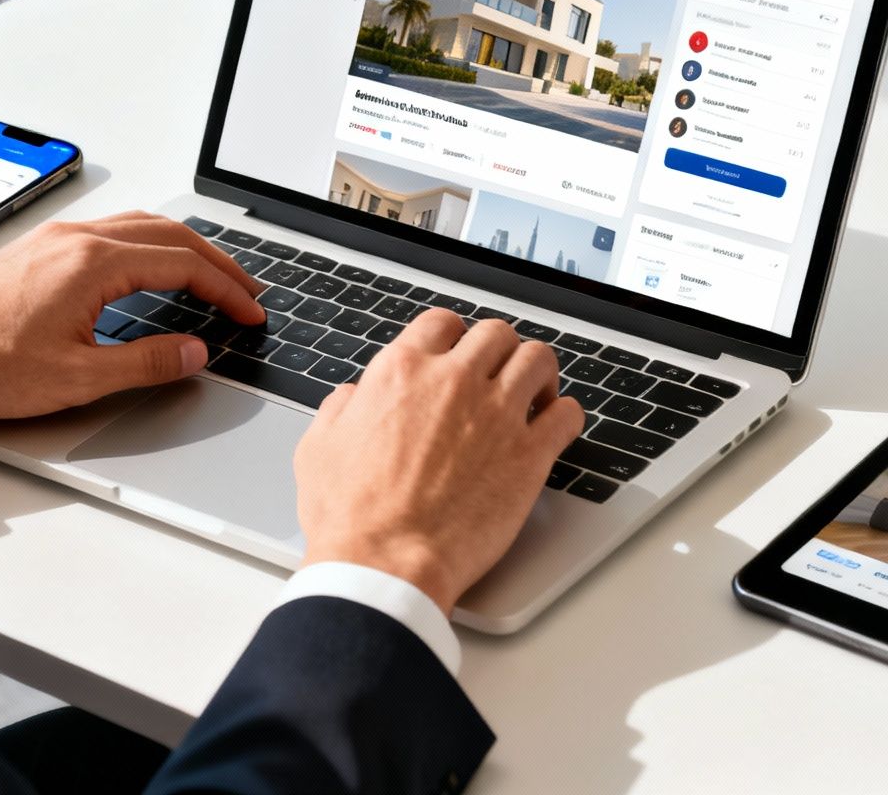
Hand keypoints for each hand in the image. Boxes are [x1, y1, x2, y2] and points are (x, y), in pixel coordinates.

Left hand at [0, 212, 263, 430]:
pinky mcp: (39, 248)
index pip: (183, 265)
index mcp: (93, 263)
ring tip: (209, 275)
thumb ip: (146, 363)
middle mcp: (76, 238)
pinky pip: (111, 231)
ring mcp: (55, 238)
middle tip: (246, 290)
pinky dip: (149, 245)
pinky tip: (150, 268)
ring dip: (183, 248)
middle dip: (216, 262)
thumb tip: (193, 352)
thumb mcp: (77, 377)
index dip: (226, 290)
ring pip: (140, 226)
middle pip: (169, 234)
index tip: (249, 312)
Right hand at [293, 309, 584, 613]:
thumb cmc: (351, 517)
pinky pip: (567, 413)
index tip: (459, 354)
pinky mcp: (530, 454)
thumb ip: (342, 410)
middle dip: (498, 351)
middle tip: (499, 375)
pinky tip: (555, 428)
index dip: (453, 337)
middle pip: (496, 334)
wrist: (385, 564)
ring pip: (538, 359)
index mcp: (403, 372)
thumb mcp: (320, 448)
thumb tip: (354, 397)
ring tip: (535, 394)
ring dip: (538, 373)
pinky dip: (565, 415)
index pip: (442, 323)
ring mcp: (497, 414)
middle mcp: (454, 382)